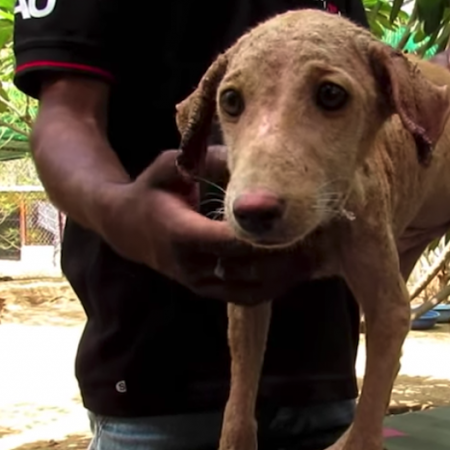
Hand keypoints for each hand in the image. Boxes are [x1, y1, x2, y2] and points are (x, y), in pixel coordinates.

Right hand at [99, 150, 317, 304]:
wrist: (127, 228)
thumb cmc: (153, 190)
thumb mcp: (171, 167)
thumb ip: (208, 160)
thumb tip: (248, 153)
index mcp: (181, 234)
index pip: (231, 241)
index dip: (265, 235)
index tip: (297, 220)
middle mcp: (192, 266)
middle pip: (249, 268)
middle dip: (287, 255)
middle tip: (322, 238)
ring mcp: (202, 283)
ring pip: (254, 289)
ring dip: (288, 275)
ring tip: (321, 255)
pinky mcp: (211, 291)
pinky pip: (249, 295)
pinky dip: (277, 285)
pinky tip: (301, 269)